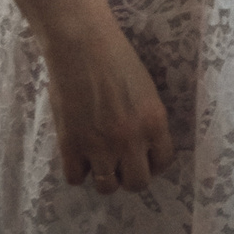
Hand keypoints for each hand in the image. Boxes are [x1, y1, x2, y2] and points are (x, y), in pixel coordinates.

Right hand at [43, 27, 174, 194]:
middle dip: (130, 176)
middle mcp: (130, 140)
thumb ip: (146, 121)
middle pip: (137, 183)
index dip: (153, 163)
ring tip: (99, 161)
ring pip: (107, 187)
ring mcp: (99, 146)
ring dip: (104, 177)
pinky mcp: (70, 145)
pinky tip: (78, 155)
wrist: (83, 46)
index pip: (163, 162)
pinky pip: (75, 178)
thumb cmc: (117, 59)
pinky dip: (77, 171)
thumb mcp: (146, 91)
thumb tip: (143, 145)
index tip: (144, 158)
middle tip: (121, 164)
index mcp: (154, 122)